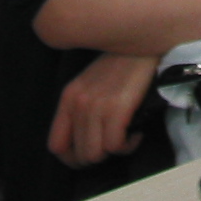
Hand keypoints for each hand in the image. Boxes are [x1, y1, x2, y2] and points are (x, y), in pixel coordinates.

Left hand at [47, 52, 159, 169]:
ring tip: (126, 137)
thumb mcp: (92, 84)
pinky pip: (115, 146)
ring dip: (114, 152)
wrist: (144, 41)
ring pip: (95, 154)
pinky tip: (136, 134)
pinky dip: (128, 146)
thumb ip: (82, 109)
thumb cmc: (122, 65)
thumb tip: (85, 142)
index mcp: (68, 98)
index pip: (56, 146)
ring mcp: (96, 105)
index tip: (92, 153)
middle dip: (99, 156)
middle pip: (79, 155)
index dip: (73, 159)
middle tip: (115, 143)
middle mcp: (78, 103)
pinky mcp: (117, 107)